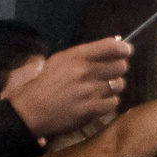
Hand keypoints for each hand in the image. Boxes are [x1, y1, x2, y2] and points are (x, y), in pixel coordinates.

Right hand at [11, 38, 133, 137]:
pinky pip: (114, 102)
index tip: (126, 52)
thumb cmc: (45, 83)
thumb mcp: (60, 60)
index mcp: (77, 56)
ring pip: (119, 85)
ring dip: (113, 87)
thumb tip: (116, 44)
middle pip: (121, 66)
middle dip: (118, 69)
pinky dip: (108, 103)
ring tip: (101, 90)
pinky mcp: (91, 109)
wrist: (30, 111)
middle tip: (109, 74)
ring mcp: (89, 91)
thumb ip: (86, 53)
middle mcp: (85, 71)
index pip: (112, 47)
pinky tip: (97, 102)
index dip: (123, 49)